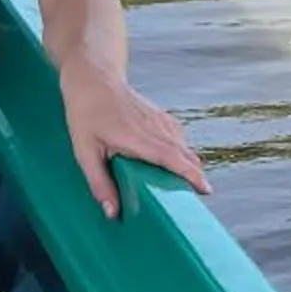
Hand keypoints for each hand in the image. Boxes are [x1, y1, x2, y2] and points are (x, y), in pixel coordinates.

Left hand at [61, 62, 210, 218]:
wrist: (93, 77)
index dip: (191, 174)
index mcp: (137, 137)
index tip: (205, 190)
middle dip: (195, 177)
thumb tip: (112, 214)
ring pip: (184, 147)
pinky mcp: (162, 117)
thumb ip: (99, 182)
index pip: (172, 157)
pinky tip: (172, 165)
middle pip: (186, 155)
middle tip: (193, 199)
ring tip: (182, 187)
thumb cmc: (86, 113)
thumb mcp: (85, 151)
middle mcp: (155, 128)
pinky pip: (179, 139)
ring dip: (188, 166)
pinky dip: (182, 154)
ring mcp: (161, 120)